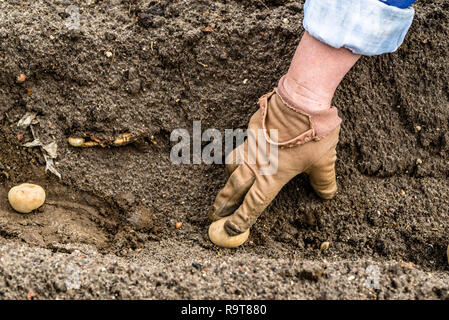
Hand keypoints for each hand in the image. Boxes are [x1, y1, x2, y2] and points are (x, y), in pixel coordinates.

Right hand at [208, 90, 339, 247]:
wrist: (302, 100)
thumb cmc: (314, 134)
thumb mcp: (324, 162)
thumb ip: (324, 181)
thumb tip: (327, 195)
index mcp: (273, 176)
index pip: (253, 204)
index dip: (241, 219)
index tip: (230, 230)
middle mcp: (257, 164)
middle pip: (234, 188)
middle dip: (223, 203)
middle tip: (214, 214)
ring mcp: (251, 145)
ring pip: (232, 164)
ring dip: (229, 176)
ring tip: (229, 180)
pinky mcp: (251, 129)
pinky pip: (241, 144)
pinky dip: (240, 152)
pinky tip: (248, 149)